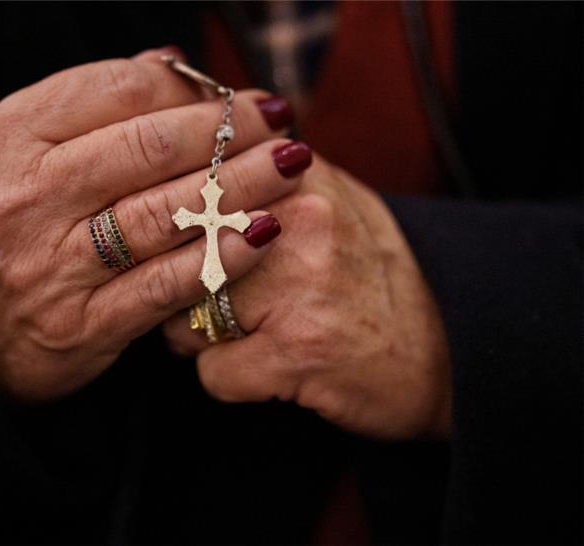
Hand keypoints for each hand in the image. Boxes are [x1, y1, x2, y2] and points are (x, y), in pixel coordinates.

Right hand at [0, 48, 306, 400]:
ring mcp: (50, 268)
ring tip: (288, 167)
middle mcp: (22, 201)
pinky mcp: (80, 326)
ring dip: (240, 185)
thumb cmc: (3, 223)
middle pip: (149, 149)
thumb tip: (172, 66)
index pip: (116, 92)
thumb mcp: (15, 151)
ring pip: (165, 214)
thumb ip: (85, 107)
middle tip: (280, 123)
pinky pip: (165, 285)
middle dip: (229, 130)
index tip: (237, 95)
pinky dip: (221, 256)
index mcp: (2, 140)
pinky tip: (264, 233)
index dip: (190, 90)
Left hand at [163, 155, 450, 439]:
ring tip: (259, 336)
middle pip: (175, 259)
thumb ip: (266, 178)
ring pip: (181, 319)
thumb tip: (193, 162)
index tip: (183, 251)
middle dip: (183, 291)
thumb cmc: (375, 278)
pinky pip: (212, 373)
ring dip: (204, 339)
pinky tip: (277, 369)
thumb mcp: (333, 202)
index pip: (187, 188)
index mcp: (298, 175)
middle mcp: (296, 218)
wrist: (450, 351)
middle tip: (225, 304)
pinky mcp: (297, 352)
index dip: (175, 233)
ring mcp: (297, 284)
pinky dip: (234, 381)